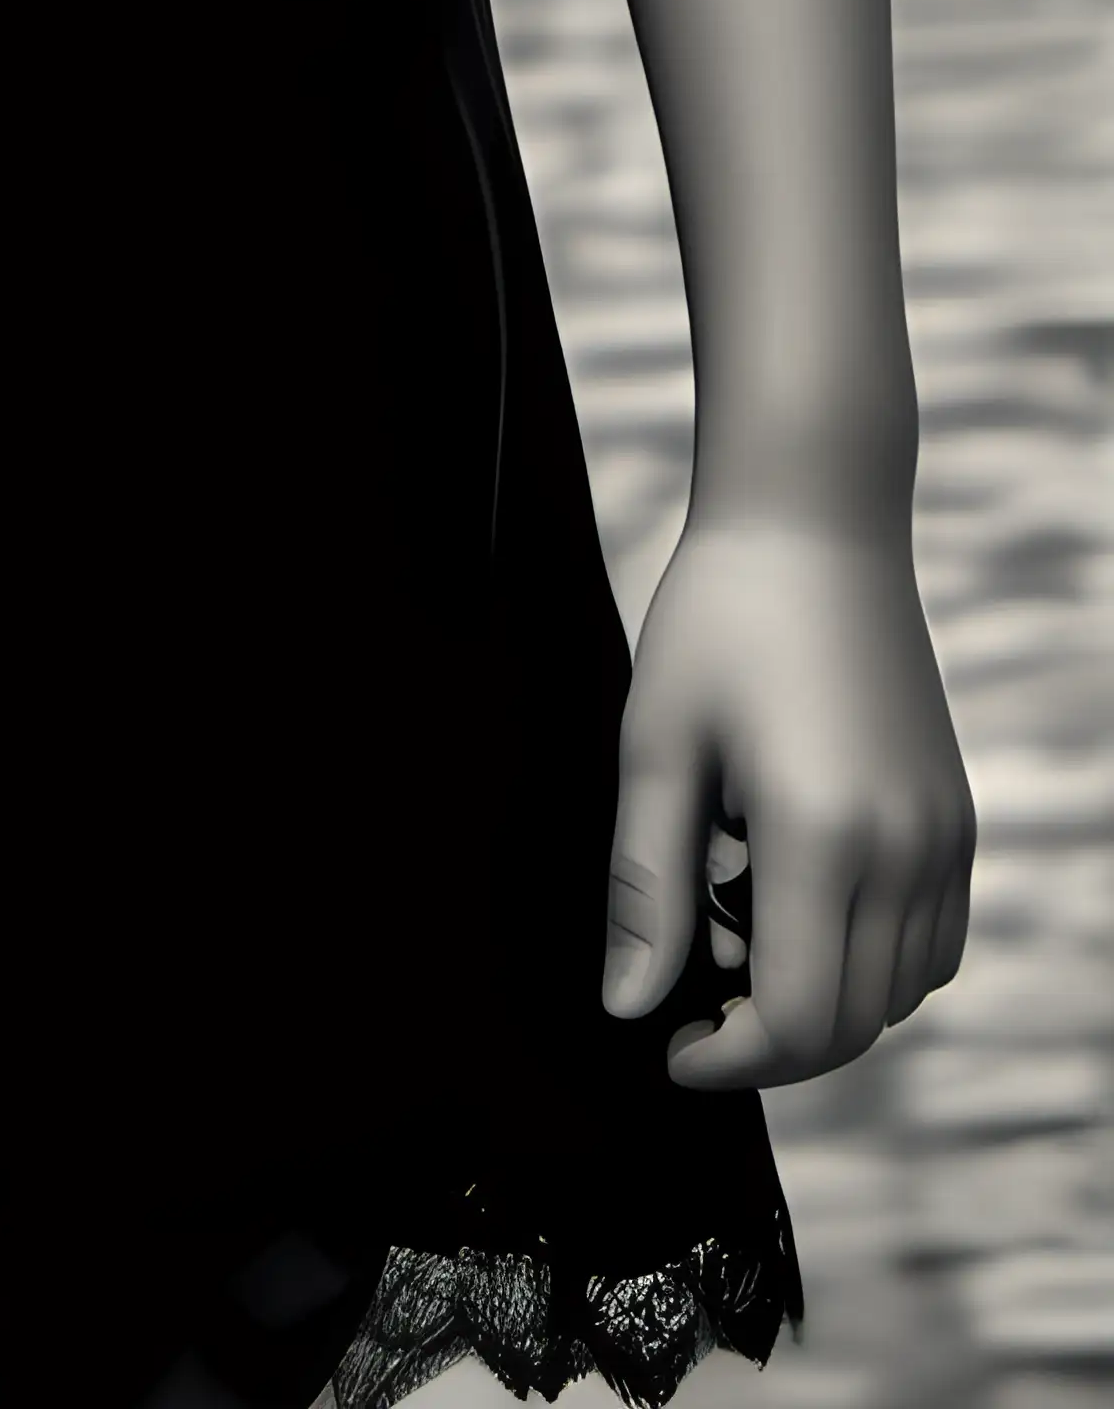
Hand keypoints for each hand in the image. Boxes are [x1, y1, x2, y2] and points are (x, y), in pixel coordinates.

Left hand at [604, 512, 972, 1091]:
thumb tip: (628, 1008)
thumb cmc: (718, 620)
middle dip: (768, 1044)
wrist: (816, 524)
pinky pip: (934, 948)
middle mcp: (902, 848)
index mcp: (820, 832)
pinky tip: (804, 911)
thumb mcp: (656, 745)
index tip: (669, 1047)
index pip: (798, 1021)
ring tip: (742, 935)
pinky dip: (876, 968)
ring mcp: (942, 836)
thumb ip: (644, 885)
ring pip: (899, 997)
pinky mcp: (956, 820)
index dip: (729, 1061)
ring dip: (824, 1006)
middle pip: (852, 1026)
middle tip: (694, 997)